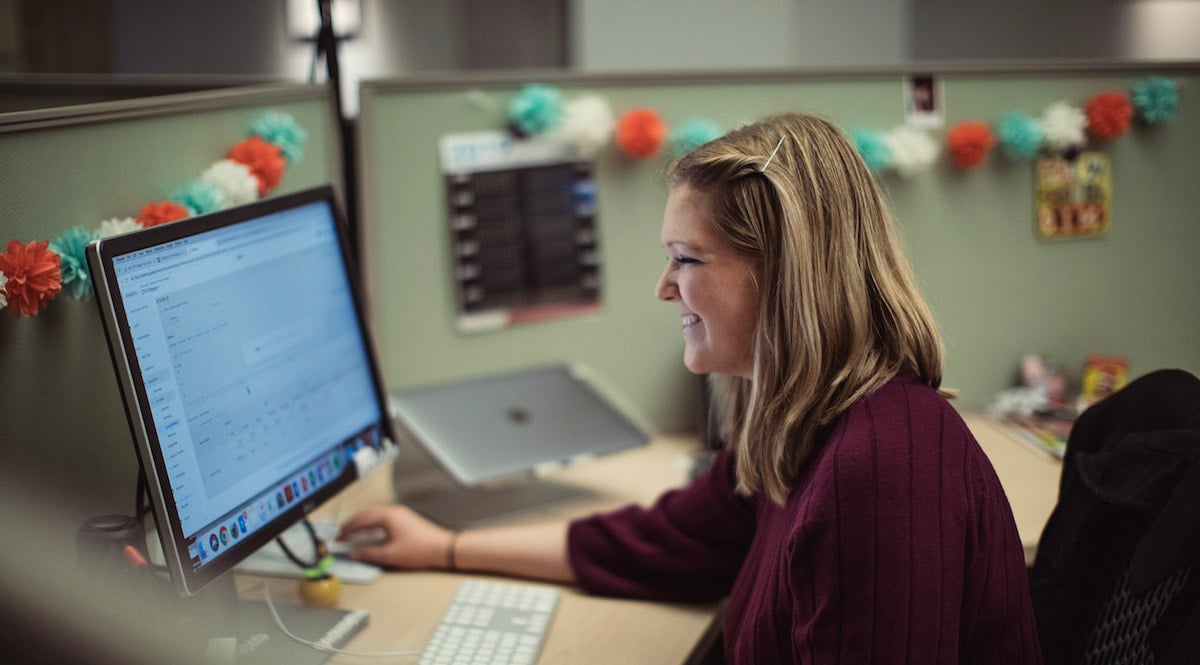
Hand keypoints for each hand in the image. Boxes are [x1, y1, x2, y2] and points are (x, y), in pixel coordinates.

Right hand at [336, 505, 453, 569]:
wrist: (443, 549)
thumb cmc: (421, 550)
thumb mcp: (390, 555)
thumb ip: (369, 554)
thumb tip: (355, 554)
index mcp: (389, 516)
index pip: (362, 520)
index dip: (347, 529)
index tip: (339, 537)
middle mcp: (394, 512)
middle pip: (367, 515)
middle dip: (353, 525)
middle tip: (342, 534)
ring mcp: (401, 515)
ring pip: (375, 516)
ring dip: (363, 525)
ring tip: (353, 534)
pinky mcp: (406, 520)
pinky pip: (383, 519)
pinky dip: (373, 526)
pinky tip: (371, 535)